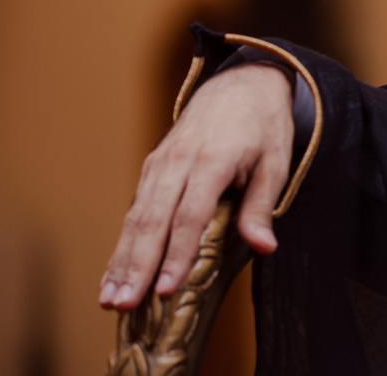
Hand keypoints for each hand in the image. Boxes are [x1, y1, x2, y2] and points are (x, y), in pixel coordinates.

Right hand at [99, 62, 294, 310]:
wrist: (241, 83)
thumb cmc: (263, 126)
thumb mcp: (276, 161)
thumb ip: (261, 205)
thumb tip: (263, 247)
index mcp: (212, 160)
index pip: (189, 216)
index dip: (176, 255)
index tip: (166, 289)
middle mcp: (178, 162)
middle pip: (152, 221)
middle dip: (137, 266)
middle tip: (122, 304)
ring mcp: (160, 163)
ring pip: (136, 218)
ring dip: (121, 260)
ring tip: (110, 299)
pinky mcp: (152, 167)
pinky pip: (134, 209)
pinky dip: (122, 243)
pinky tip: (114, 274)